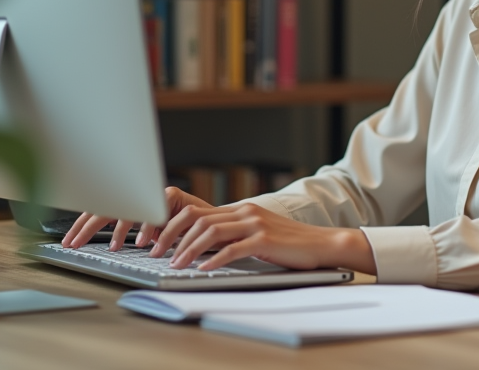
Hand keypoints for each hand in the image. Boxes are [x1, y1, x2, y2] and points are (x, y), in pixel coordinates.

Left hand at [60, 186, 212, 250]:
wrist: (222, 222)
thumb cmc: (188, 232)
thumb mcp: (158, 235)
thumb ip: (141, 235)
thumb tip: (116, 247)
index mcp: (136, 203)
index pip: (103, 209)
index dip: (83, 225)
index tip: (69, 242)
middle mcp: (144, 196)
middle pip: (109, 206)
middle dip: (87, 226)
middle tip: (74, 244)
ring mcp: (158, 195)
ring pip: (130, 208)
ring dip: (121, 230)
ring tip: (114, 248)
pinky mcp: (176, 196)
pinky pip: (156, 212)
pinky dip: (149, 228)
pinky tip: (145, 243)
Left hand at [153, 201, 376, 274]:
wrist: (321, 243)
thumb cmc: (289, 243)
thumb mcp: (257, 232)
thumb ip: (234, 233)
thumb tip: (202, 246)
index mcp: (241, 209)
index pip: (197, 211)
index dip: (172, 225)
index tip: (159, 241)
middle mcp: (245, 212)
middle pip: (197, 218)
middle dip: (172, 235)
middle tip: (157, 252)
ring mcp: (255, 225)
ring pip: (211, 232)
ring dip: (188, 249)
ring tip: (176, 264)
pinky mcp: (264, 240)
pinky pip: (232, 249)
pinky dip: (213, 260)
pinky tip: (202, 269)